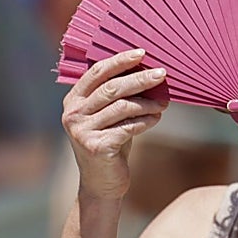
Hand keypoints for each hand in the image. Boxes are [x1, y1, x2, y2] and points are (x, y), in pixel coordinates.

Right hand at [61, 48, 167, 199]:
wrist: (101, 183)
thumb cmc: (110, 143)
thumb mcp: (108, 116)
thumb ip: (116, 95)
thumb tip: (148, 70)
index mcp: (73, 100)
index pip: (97, 72)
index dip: (119, 60)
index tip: (142, 53)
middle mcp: (73, 114)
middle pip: (112, 88)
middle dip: (140, 79)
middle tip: (162, 74)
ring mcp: (83, 131)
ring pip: (123, 107)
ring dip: (148, 103)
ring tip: (163, 103)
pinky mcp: (97, 147)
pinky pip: (128, 127)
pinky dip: (146, 121)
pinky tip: (156, 119)